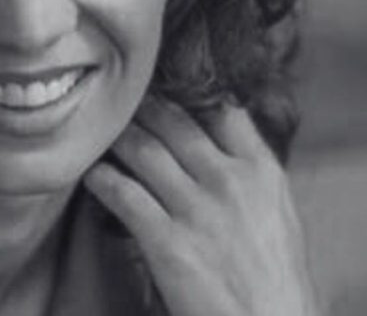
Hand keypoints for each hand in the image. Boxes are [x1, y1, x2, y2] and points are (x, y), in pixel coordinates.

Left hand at [83, 98, 319, 315]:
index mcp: (263, 172)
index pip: (222, 107)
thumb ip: (249, 175)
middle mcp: (231, 181)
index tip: (158, 82)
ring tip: (94, 130)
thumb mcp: (279, 217)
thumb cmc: (275, 284)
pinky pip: (123, 194)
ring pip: (143, 149)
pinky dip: (100, 178)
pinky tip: (88, 174)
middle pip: (173, 120)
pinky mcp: (169, 243)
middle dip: (138, 106)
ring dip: (113, 136)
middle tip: (111, 99)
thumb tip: (217, 141)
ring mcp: (199, 211)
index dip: (186, 90)